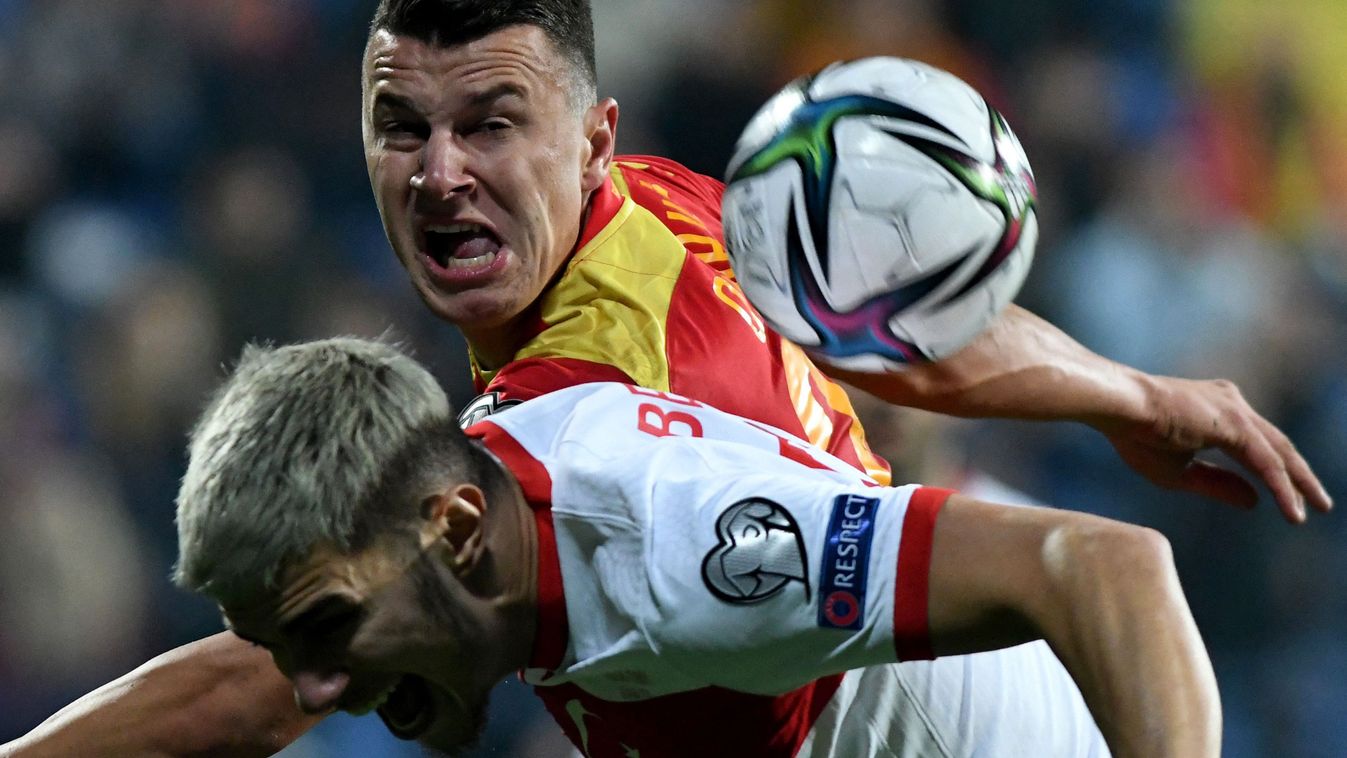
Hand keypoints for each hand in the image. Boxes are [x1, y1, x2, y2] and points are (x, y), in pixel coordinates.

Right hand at [1099, 376, 1331, 522]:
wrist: (1119, 407)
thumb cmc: (1136, 435)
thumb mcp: (1179, 472)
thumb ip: (1217, 484)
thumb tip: (1255, 501)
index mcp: (1216, 411)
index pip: (1256, 446)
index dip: (1274, 474)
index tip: (1291, 499)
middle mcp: (1232, 404)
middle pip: (1277, 446)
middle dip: (1300, 475)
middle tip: (1321, 503)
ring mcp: (1236, 411)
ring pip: (1278, 454)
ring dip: (1301, 483)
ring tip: (1320, 508)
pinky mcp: (1235, 424)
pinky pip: (1267, 463)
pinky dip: (1283, 489)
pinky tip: (1294, 512)